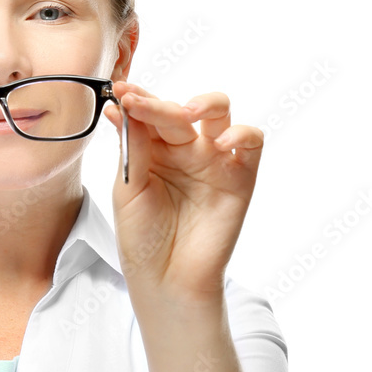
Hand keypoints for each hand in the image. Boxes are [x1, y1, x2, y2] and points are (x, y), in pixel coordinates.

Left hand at [103, 81, 263, 298]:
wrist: (166, 280)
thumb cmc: (142, 238)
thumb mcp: (128, 188)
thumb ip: (132, 147)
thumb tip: (122, 106)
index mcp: (152, 149)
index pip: (148, 113)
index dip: (137, 100)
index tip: (120, 91)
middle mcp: (184, 149)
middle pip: (178, 111)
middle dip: (159, 104)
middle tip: (139, 104)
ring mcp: (213, 160)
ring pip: (219, 113)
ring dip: (205, 103)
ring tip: (186, 112)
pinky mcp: (240, 177)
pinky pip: (251, 143)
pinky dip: (242, 135)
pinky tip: (222, 142)